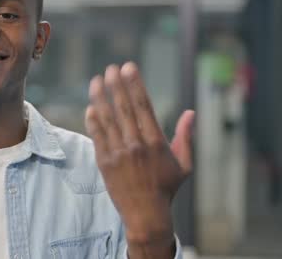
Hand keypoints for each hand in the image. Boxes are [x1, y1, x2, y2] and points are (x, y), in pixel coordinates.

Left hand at [84, 62, 193, 246]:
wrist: (146, 214)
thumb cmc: (166, 188)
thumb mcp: (184, 164)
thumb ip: (185, 137)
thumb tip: (190, 113)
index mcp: (156, 142)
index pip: (143, 106)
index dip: (134, 84)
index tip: (128, 67)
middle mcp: (136, 145)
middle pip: (124, 108)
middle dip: (116, 85)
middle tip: (110, 68)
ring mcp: (118, 153)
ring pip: (107, 119)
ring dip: (100, 98)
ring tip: (95, 81)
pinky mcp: (104, 163)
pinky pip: (97, 137)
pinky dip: (93, 121)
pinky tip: (90, 107)